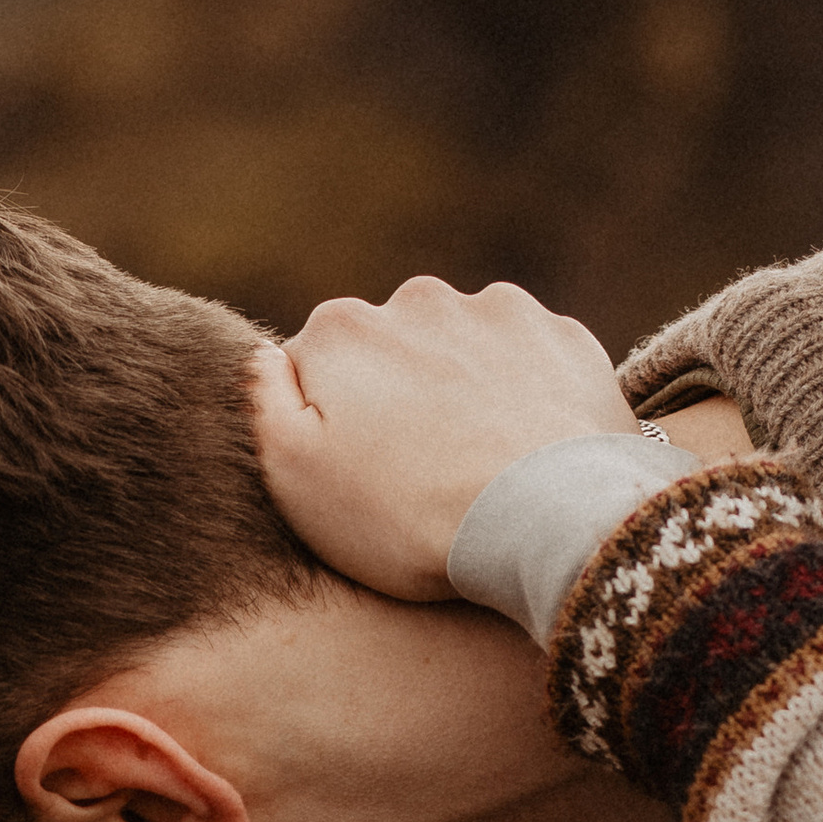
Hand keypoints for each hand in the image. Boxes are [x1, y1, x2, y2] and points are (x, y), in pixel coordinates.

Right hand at [253, 277, 638, 600]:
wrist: (548, 522)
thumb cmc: (408, 516)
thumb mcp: (294, 476)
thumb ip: (261, 401)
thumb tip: (263, 356)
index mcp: (341, 330)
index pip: (314, 367)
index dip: (328, 425)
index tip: (355, 475)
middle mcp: (417, 299)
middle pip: (389, 351)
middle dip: (396, 397)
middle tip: (416, 475)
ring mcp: (496, 311)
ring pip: (459, 348)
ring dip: (460, 389)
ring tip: (473, 464)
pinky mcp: (562, 336)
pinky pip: (526, 360)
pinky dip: (522, 393)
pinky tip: (522, 447)